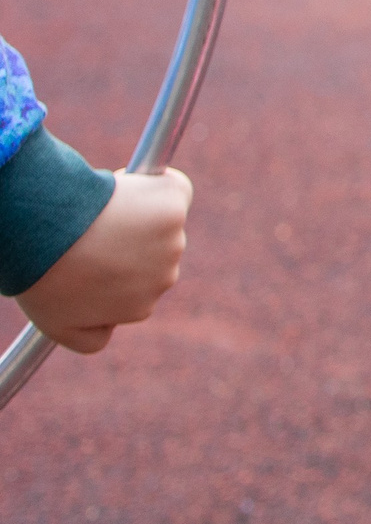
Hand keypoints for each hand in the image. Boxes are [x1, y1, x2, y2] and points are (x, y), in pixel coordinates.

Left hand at [17, 168, 192, 353]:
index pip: (137, 286)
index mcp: (141, 307)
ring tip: (99, 211)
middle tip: (91, 231)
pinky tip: (128, 185)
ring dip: (139, 213)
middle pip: (154, 254)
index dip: (113, 267)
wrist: (44, 233)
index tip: (88, 256)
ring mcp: (173, 240)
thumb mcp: (57, 325)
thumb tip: (109, 334)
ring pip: (161, 221)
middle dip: (129, 242)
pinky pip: (174, 189)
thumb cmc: (44, 277)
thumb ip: (90, 339)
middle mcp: (165, 277)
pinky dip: (157, 185)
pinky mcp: (174, 203)